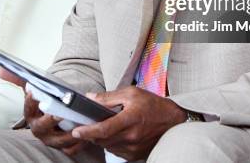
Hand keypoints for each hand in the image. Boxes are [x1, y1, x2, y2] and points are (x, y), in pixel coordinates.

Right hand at [0, 67, 87, 155]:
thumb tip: (1, 69)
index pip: (28, 108)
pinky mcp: (64, 146)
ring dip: (68, 134)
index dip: (30, 102)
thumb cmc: (43, 104)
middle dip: (50, 120)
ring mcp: (52, 139)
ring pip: (59, 140)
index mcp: (31, 115)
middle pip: (42, 127)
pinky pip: (71, 149)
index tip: (34, 93)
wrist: (55, 119)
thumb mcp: (32, 90)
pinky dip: (78, 144)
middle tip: (59, 114)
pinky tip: (87, 136)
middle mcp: (39, 129)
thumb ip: (18, 79)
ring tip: (78, 124)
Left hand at [71, 87, 186, 160]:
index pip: (104, 129)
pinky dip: (111, 144)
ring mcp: (134, 148)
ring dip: (101, 139)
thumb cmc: (153, 104)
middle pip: (103, 140)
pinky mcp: (136, 155)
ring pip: (108, 146)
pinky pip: (116, 151)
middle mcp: (131, 137)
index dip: (87, 131)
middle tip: (86, 126)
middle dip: (91, 134)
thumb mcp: (131, 93)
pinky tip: (115, 134)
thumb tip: (90, 98)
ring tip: (104, 127)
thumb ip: (109, 97)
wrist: (173, 121)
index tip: (76, 131)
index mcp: (130, 119)